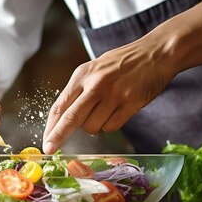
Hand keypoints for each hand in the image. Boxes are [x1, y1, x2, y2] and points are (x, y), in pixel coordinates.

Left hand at [42, 35, 175, 153]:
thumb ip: (79, 91)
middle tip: (50, 149)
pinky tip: (118, 111)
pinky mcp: (130, 104)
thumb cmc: (123, 62)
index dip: (51, 126)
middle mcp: (96, 84)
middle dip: (58, 136)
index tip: (46, 142)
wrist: (155, 53)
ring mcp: (114, 95)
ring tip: (106, 109)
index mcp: (83, 74)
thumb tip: (62, 119)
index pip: (60, 105)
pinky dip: (111, 125)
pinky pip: (111, 127)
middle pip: (71, 118)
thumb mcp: (94, 69)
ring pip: (92, 127)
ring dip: (95, 126)